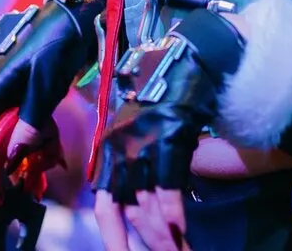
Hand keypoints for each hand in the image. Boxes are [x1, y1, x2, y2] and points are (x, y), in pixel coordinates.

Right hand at [0, 0, 104, 158]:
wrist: (74, 21)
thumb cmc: (55, 51)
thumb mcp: (44, 91)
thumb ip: (29, 124)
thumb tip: (13, 156)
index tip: (11, 170)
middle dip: (15, 144)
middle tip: (38, 154)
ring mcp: (11, 85)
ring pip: (13, 121)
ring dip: (28, 133)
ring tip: (48, 139)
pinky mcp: (25, 84)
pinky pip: (24, 111)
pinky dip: (35, 121)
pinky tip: (49, 126)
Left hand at [91, 18, 239, 250]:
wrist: (187, 59)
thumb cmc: (165, 93)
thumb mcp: (140, 130)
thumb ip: (136, 165)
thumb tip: (141, 204)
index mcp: (110, 149)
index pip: (104, 204)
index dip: (112, 236)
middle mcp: (121, 149)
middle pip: (124, 212)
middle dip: (141, 243)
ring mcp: (144, 144)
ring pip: (148, 206)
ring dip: (164, 236)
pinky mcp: (168, 139)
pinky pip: (169, 187)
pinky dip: (175, 214)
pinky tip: (182, 233)